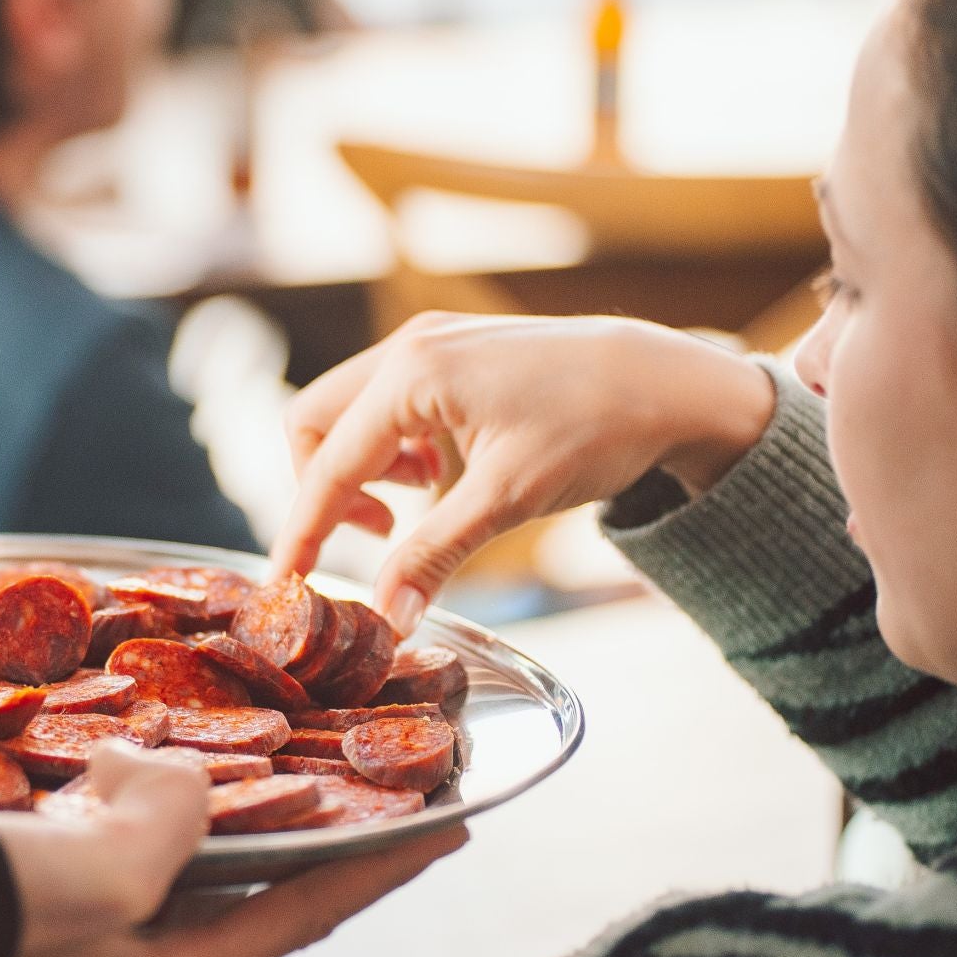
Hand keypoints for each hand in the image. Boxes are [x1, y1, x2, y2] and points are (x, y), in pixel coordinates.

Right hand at [0, 742, 465, 956]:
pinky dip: (68, 849)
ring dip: (139, 843)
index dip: (378, 867)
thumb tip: (174, 781)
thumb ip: (171, 819)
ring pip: (123, 898)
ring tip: (129, 782)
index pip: (297, 914)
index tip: (448, 827)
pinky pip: (53, 898)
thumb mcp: (101, 866)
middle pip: (207, 905)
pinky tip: (43, 811)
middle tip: (260, 775)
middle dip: (236, 841)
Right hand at [269, 313, 774, 634]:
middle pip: (316, 424)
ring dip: (361, 466)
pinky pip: (385, 401)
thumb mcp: (508, 499)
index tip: (286, 581)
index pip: (328, 462)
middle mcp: (409, 345)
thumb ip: (434, 554)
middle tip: (376, 534)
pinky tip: (437, 472)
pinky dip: (392, 445)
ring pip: (348, 411)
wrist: (670, 381)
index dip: (303, 529)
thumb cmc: (596, 428)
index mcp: (412, 373)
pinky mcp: (451, 349)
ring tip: (414, 503)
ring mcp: (429, 340)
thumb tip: (388, 616)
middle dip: (327, 487)